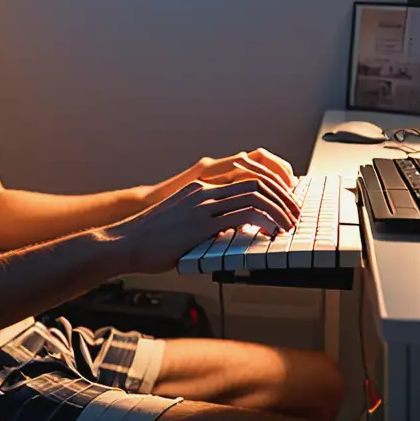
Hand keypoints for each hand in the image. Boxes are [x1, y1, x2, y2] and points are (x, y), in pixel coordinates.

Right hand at [113, 178, 298, 274]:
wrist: (125, 243)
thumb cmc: (150, 240)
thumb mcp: (182, 223)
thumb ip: (206, 223)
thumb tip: (229, 236)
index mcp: (201, 188)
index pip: (245, 177)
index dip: (270, 187)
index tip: (283, 202)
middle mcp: (204, 191)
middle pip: (256, 181)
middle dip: (281, 196)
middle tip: (294, 213)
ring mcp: (202, 205)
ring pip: (253, 195)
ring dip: (278, 209)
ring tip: (288, 224)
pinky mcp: (201, 223)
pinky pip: (241, 214)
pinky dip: (263, 220)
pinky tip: (271, 231)